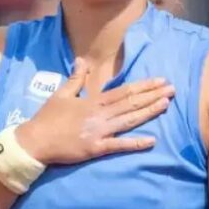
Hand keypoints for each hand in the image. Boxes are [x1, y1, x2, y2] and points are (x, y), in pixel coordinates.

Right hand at [15, 58, 174, 164]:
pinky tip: (151, 141)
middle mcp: (100, 114)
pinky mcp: (96, 148)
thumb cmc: (47, 118)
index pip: (123, 91)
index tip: (160, 80)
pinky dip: (135, 143)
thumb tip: (81, 60)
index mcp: (93, 101)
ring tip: (166, 104)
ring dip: (148, 112)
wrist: (35, 141)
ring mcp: (99, 131)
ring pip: (129, 120)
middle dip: (153, 96)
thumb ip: (75, 78)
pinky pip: (119, 145)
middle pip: (131, 103)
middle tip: (172, 89)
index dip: (143, 85)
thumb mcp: (60, 94)